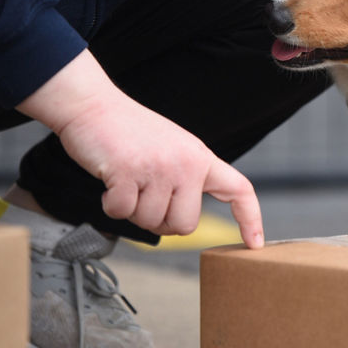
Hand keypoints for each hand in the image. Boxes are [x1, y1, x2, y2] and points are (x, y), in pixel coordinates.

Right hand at [18, 51, 263, 247]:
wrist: (92, 105)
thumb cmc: (128, 132)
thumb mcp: (172, 149)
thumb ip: (185, 179)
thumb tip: (181, 224)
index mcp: (200, 158)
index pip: (239, 189)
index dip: (250, 218)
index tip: (255, 243)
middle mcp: (186, 163)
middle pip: (185, 225)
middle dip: (161, 222)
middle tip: (144, 198)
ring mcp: (159, 168)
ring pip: (151, 222)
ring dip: (132, 210)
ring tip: (126, 179)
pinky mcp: (129, 173)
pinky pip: (122, 213)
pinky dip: (111, 205)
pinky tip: (110, 180)